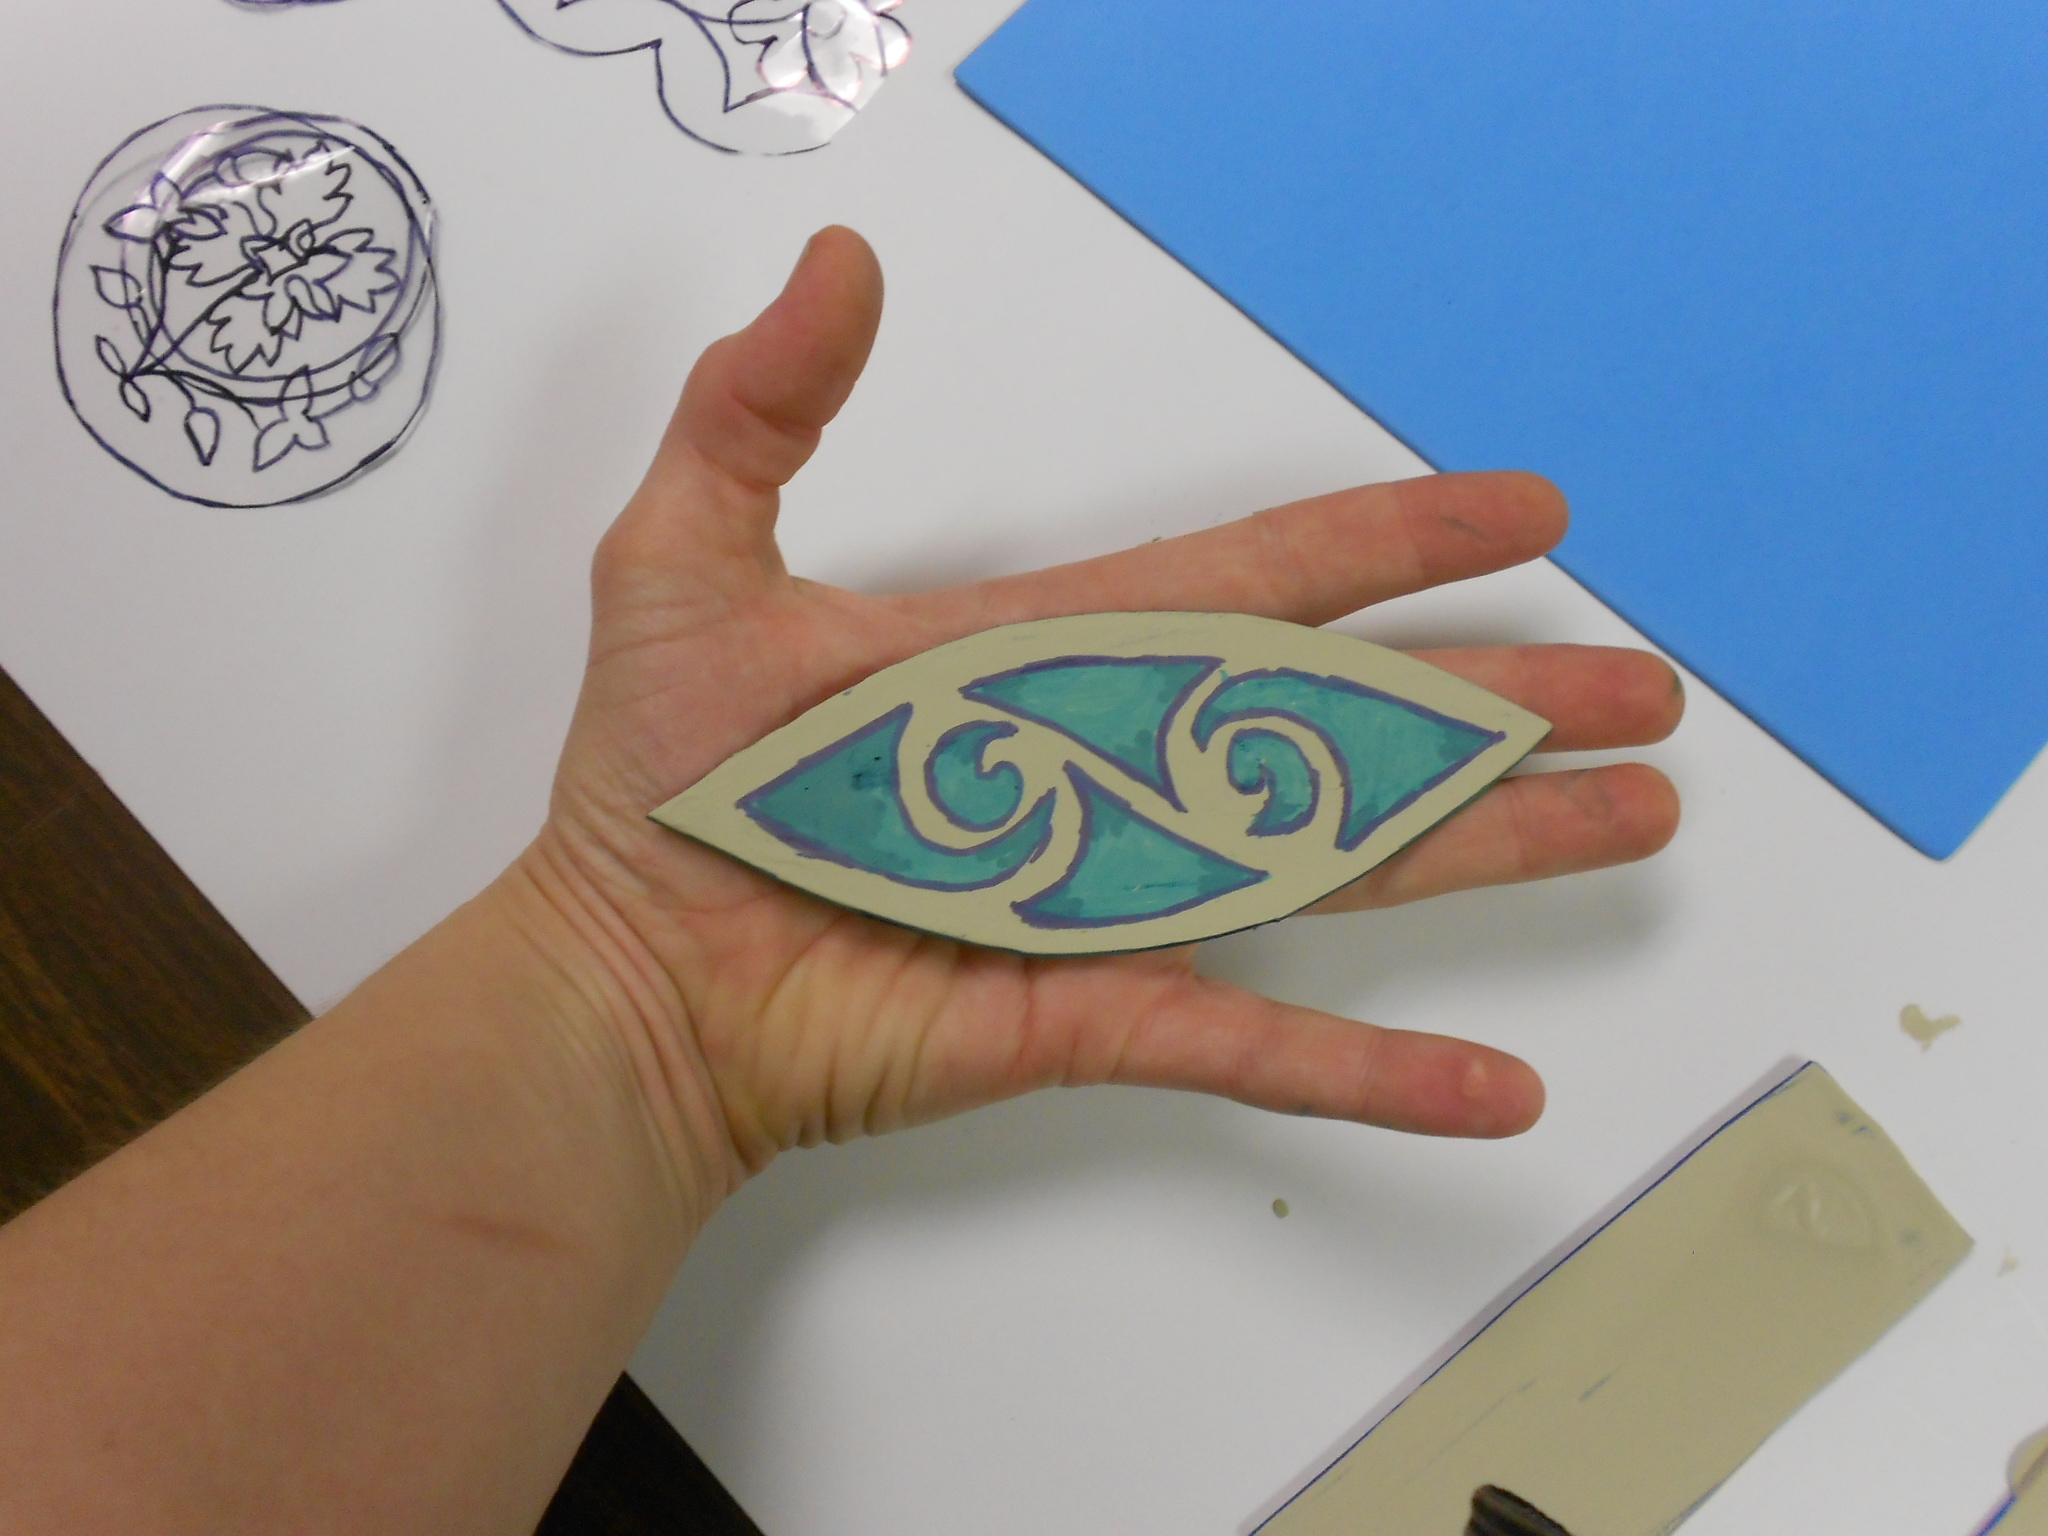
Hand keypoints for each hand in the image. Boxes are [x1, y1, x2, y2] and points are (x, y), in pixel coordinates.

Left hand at [516, 228, 1681, 1205]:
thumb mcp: (688, 564)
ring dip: (1495, 843)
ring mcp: (1122, 898)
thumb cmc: (655, 784)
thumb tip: (838, 262)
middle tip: (1646, 689)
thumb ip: (761, 413)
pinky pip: (1255, 1039)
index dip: (1391, 543)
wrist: (626, 983)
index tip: (1524, 513)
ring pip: (1342, 863)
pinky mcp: (1095, 1012)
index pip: (1257, 580)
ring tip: (1638, 814)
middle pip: (1348, 720)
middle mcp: (1122, 770)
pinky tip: (1500, 1087)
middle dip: (1499, 700)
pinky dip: (1375, 1069)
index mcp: (1053, 656)